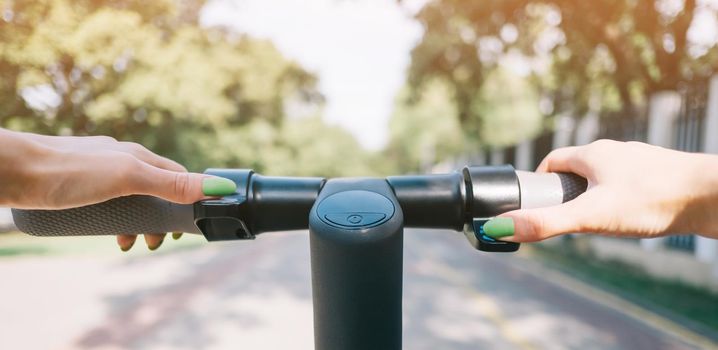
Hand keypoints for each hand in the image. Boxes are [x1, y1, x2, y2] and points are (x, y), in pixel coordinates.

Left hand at [0, 129, 235, 250]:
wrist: (14, 170)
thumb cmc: (70, 172)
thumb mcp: (130, 179)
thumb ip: (173, 184)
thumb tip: (220, 187)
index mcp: (138, 155)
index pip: (177, 176)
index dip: (189, 200)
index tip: (187, 228)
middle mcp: (121, 159)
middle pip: (154, 189)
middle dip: (160, 218)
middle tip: (153, 243)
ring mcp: (98, 170)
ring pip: (129, 197)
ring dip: (136, 221)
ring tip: (126, 243)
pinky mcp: (76, 183)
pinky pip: (106, 202)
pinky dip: (113, 218)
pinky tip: (102, 228)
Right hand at [484, 140, 717, 241]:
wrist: (712, 195)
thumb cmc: (654, 199)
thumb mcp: (591, 216)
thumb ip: (546, 223)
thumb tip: (501, 228)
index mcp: (593, 154)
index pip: (554, 160)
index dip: (540, 180)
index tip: (536, 202)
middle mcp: (615, 153)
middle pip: (579, 170)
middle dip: (567, 193)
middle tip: (567, 220)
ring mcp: (640, 163)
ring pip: (606, 179)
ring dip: (595, 198)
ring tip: (600, 224)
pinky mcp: (661, 176)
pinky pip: (631, 186)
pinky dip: (623, 201)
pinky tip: (633, 219)